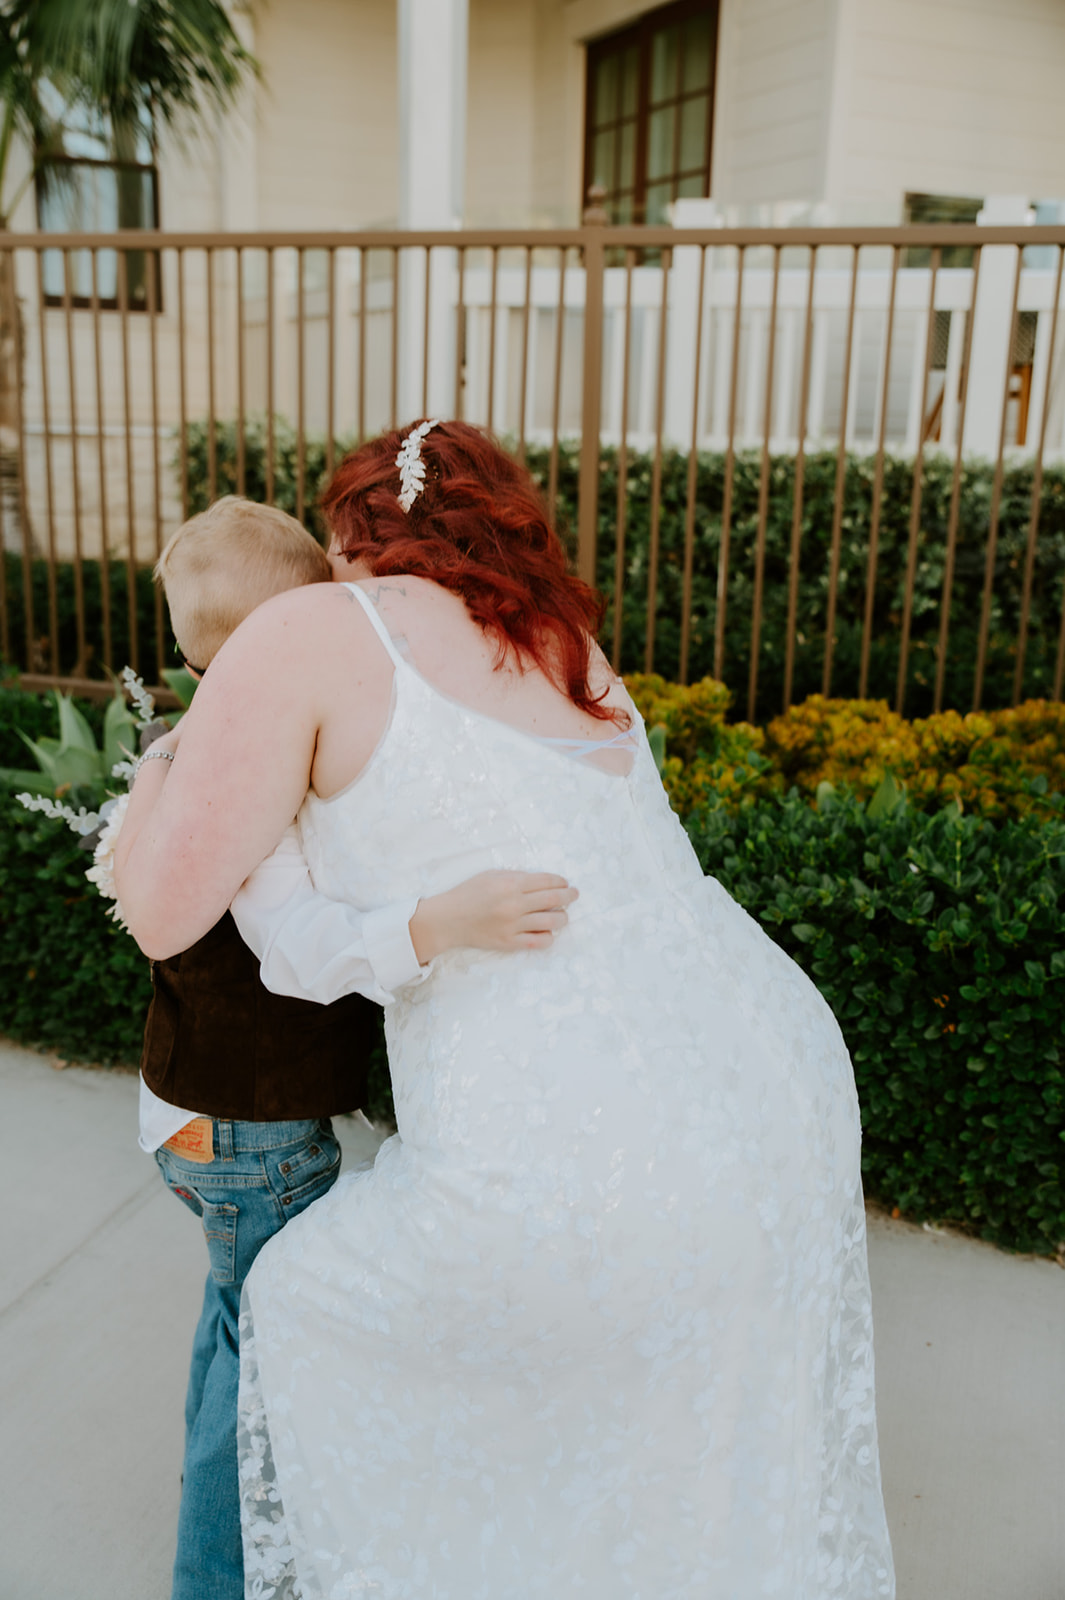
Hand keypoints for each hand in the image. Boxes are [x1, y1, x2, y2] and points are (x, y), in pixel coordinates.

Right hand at [409, 871, 577, 963]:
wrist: (448, 919)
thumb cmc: (468, 893)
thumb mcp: (491, 875)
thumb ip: (517, 876)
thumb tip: (542, 880)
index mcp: (510, 884)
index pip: (548, 881)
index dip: (561, 881)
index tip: (565, 883)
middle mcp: (515, 904)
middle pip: (555, 899)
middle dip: (570, 896)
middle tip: (574, 895)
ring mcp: (513, 925)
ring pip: (552, 922)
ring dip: (563, 917)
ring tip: (562, 915)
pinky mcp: (509, 942)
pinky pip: (539, 941)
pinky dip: (549, 936)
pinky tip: (548, 931)